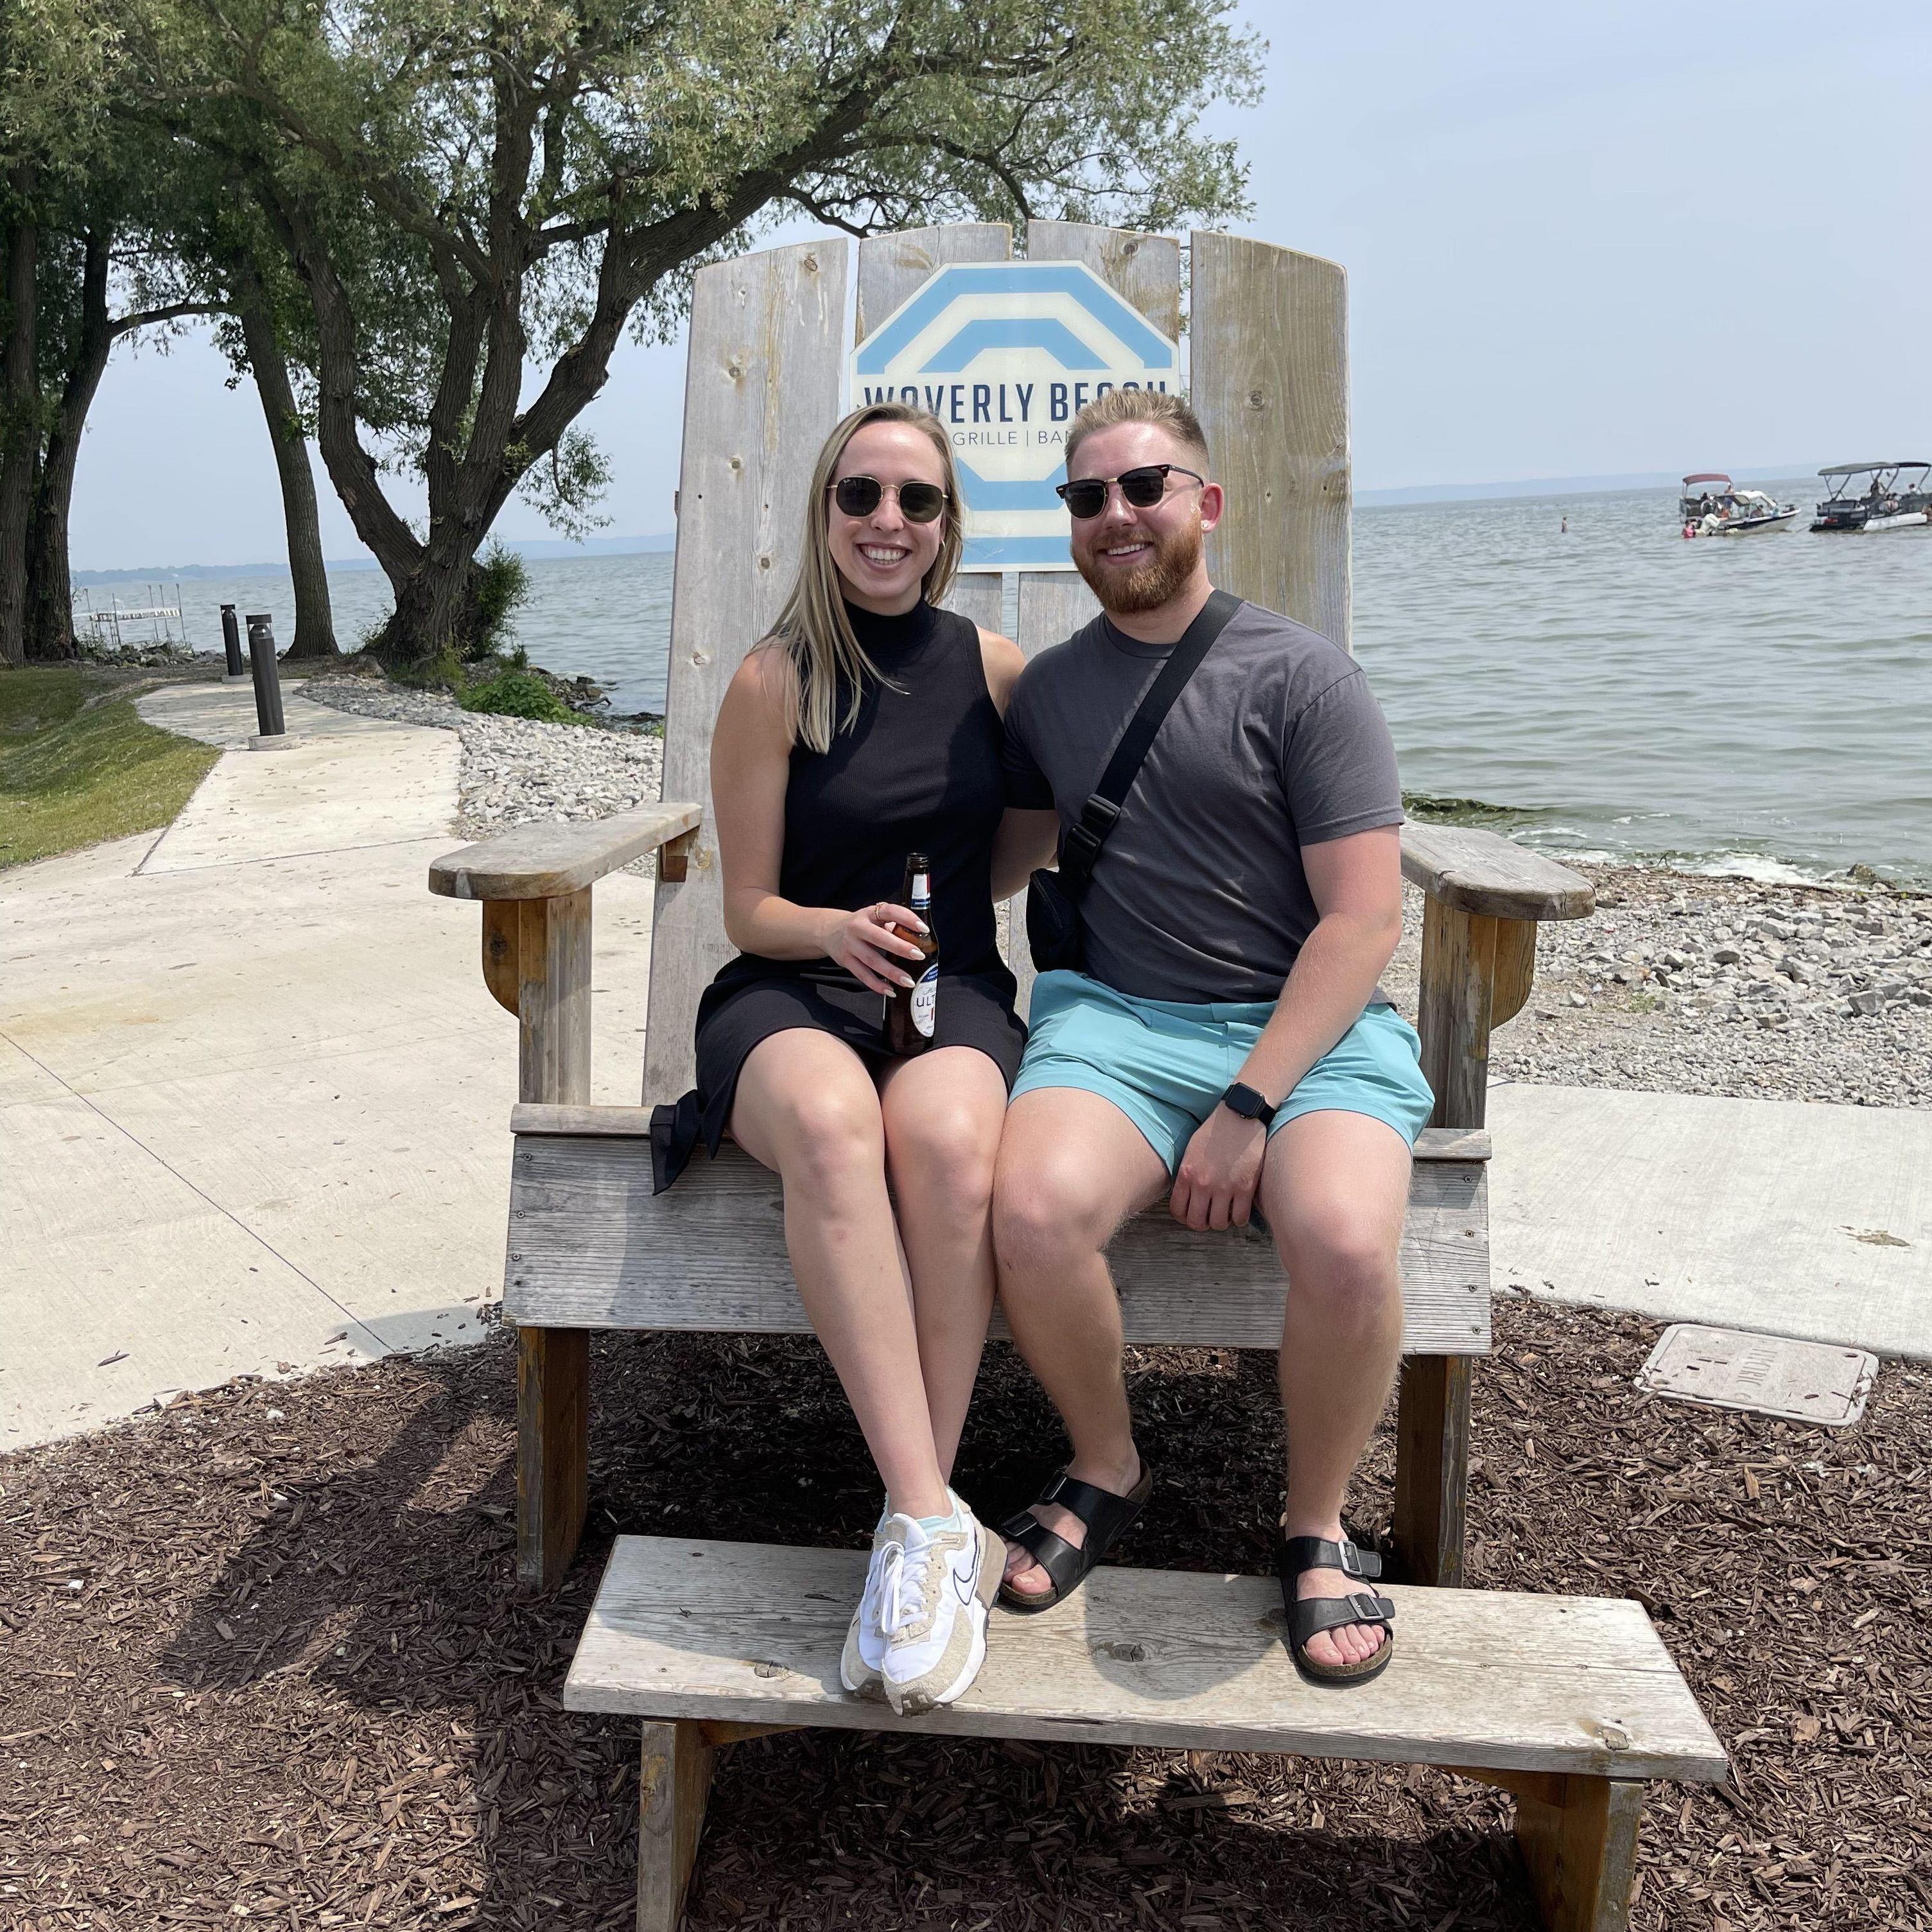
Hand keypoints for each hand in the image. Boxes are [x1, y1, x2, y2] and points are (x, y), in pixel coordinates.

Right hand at [822, 902, 927, 994]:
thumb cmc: (861, 925)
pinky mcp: (845, 960)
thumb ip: (893, 924)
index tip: (923, 928)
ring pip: (871, 960)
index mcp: (870, 913)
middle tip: (919, 955)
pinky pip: (862, 974)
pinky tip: (890, 990)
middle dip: (900, 947)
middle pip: (879, 938)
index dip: (907, 918)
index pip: (890, 912)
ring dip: (891, 972)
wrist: (829, 931)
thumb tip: (920, 940)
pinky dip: (876, 984)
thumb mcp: (874, 917)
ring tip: (908, 981)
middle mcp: (858, 927)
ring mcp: (850, 944)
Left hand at [1170, 1106, 1266, 1230]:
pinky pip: (1240, 1218)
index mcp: (1186, 1174)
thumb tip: (1186, 1194)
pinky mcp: (1246, 1188)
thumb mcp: (1191, 1150)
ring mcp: (1225, 1187)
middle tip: (1208, 1217)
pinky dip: (1239, 1219)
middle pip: (1197, 1222)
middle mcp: (1203, 1184)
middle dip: (1201, 1224)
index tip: (1191, 1214)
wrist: (1240, 1116)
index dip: (1184, 1218)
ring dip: (1221, 1222)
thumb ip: (1187, 1173)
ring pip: (1218, 1224)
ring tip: (1224, 1213)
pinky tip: (1239, 1210)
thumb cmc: (1215, 1130)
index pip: (1177, 1210)